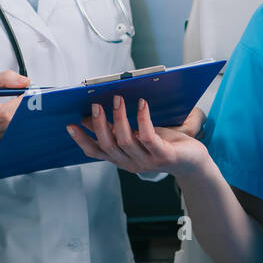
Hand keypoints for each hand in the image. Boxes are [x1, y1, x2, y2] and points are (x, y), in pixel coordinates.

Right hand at [0, 70, 31, 144]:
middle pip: (12, 122)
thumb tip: (25, 82)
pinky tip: (23, 112)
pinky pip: (16, 132)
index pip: (3, 112)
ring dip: (26, 115)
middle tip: (33, 97)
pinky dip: (23, 121)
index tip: (29, 92)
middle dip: (26, 109)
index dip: (19, 103)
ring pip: (17, 129)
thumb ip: (4, 78)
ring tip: (28, 103)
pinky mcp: (0, 140)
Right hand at [67, 95, 210, 179]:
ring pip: (126, 141)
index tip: (70, 125)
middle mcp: (131, 163)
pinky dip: (142, 119)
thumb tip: (89, 117)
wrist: (192, 161)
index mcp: (121, 159)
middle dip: (99, 125)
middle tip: (95, 105)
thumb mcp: (135, 137)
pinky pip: (148, 137)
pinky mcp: (164, 155)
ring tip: (118, 99)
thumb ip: (114, 130)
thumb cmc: (163, 145)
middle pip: (109, 146)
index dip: (82, 140)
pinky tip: (142, 104)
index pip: (96, 152)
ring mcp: (147, 161)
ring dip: (120, 118)